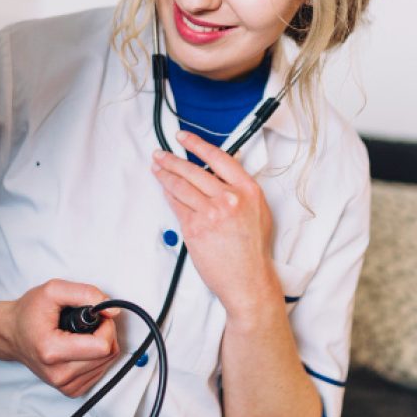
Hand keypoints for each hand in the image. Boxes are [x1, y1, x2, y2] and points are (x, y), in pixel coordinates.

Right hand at [3, 279, 119, 396]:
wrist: (12, 334)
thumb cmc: (29, 312)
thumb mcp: (53, 290)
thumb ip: (85, 293)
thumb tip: (113, 310)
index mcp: (52, 351)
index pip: (102, 347)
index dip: (106, 326)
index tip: (96, 315)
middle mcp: (58, 374)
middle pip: (107, 355)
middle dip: (105, 333)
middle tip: (89, 322)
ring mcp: (64, 385)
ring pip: (106, 364)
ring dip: (102, 344)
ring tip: (82, 333)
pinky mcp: (70, 390)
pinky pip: (99, 373)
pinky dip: (97, 357)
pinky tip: (82, 346)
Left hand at [151, 131, 280, 317]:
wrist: (248, 279)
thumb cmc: (253, 249)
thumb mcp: (258, 211)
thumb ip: (240, 190)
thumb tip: (218, 172)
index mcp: (248, 190)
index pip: (218, 158)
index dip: (197, 144)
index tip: (183, 137)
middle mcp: (229, 198)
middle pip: (193, 170)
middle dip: (172, 160)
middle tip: (160, 154)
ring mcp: (210, 213)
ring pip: (181, 186)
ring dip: (165, 175)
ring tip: (157, 168)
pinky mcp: (194, 228)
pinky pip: (177, 206)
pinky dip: (168, 196)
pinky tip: (164, 190)